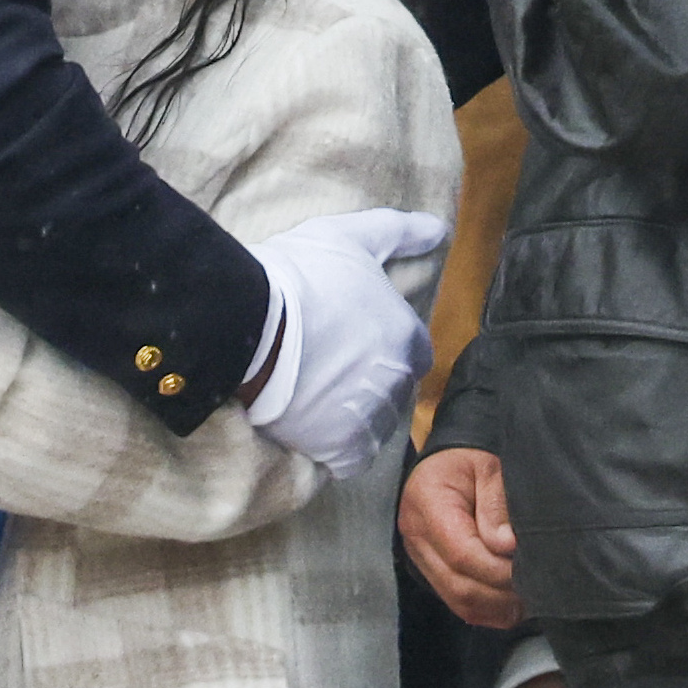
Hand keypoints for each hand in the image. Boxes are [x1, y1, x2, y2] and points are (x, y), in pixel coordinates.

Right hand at [244, 207, 449, 479]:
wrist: (248, 322)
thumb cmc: (300, 274)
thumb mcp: (351, 237)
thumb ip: (399, 233)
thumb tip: (440, 228)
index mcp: (406, 335)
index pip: (413, 349)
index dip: (384, 343)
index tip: (352, 337)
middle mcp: (398, 381)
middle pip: (394, 387)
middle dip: (369, 378)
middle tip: (327, 363)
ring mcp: (370, 418)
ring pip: (374, 423)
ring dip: (353, 413)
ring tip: (313, 394)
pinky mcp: (341, 449)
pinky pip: (351, 458)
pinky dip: (334, 447)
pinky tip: (311, 426)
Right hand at [398, 446, 523, 628]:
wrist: (443, 464)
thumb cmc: (468, 462)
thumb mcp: (487, 468)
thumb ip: (495, 505)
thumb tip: (506, 547)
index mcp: (427, 504)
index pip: (461, 553)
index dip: (498, 570)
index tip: (531, 570)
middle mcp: (416, 537)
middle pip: (459, 586)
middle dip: (502, 595)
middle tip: (538, 588)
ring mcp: (420, 558)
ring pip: (459, 602)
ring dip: (498, 608)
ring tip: (529, 598)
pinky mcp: (430, 572)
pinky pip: (458, 605)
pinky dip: (489, 611)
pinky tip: (513, 603)